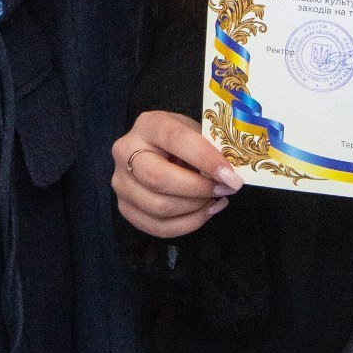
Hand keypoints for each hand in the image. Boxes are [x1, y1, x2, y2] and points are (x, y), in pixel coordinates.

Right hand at [112, 110, 239, 238]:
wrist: (154, 151)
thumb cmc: (180, 142)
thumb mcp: (194, 132)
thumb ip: (209, 149)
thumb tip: (229, 177)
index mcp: (148, 125)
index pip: (176, 140)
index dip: (206, 159)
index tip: (231, 176)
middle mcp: (125, 151)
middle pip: (159, 179)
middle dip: (198, 189)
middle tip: (224, 189)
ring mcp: (120, 182)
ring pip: (159, 207)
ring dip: (195, 208)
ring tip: (215, 200)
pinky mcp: (124, 208)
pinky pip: (158, 227)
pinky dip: (188, 224)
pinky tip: (204, 212)